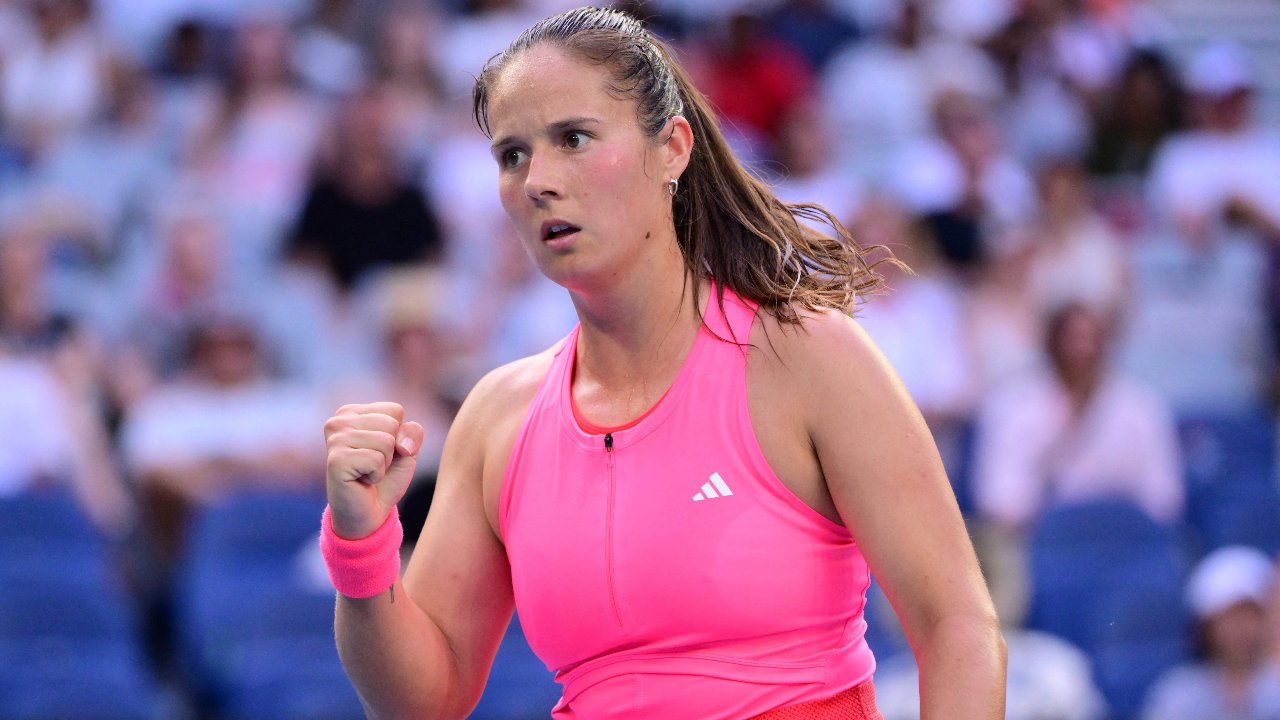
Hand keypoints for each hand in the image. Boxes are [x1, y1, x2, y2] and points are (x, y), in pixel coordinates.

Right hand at [323, 402, 424, 538]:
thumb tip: (402, 443)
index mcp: (351, 413)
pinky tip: (363, 481)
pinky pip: (377, 459)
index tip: (381, 452)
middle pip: (391, 423)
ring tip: (368, 472)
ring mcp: (334, 440)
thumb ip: (413, 432)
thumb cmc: (386, 478)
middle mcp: (337, 422)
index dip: (398, 435)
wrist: (369, 513)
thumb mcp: (407, 449)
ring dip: (385, 463)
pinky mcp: (336, 460)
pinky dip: (377, 474)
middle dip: (392, 450)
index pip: (395, 410)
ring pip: (386, 441)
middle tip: (374, 465)